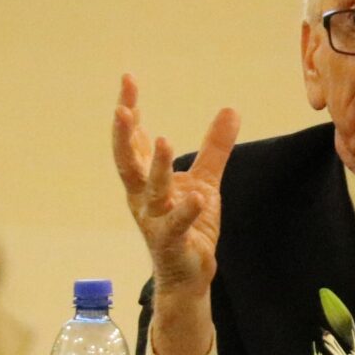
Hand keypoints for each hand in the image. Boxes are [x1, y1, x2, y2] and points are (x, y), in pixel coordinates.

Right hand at [111, 75, 237, 354]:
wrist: (190, 274)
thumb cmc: (190, 226)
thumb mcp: (205, 180)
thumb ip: (215, 147)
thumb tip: (231, 109)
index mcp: (145, 181)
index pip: (134, 141)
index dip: (130, 111)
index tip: (127, 81)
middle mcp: (143, 199)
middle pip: (128, 162)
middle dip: (124, 136)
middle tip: (123, 108)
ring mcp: (155, 221)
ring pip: (152, 192)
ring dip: (157, 166)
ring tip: (165, 140)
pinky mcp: (172, 243)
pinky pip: (178, 226)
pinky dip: (187, 212)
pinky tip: (199, 198)